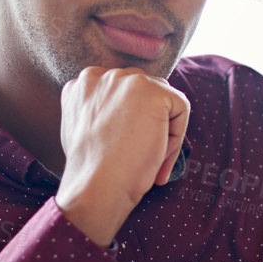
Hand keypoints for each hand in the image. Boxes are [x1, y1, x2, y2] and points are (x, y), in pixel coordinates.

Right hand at [55, 67, 189, 246]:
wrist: (96, 186)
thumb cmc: (92, 171)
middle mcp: (100, 75)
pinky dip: (176, 136)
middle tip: (141, 156)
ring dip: (163, 129)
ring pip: (163, 100)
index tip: (128, 149)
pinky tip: (157, 154)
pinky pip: (180, 108)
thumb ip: (99, 112)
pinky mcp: (151, 91)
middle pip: (144, 91)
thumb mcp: (84, 131)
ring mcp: (126, 80)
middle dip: (149, 122)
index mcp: (82, 85)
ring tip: (149, 157)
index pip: (121, 93)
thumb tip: (127, 113)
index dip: (131, 122)